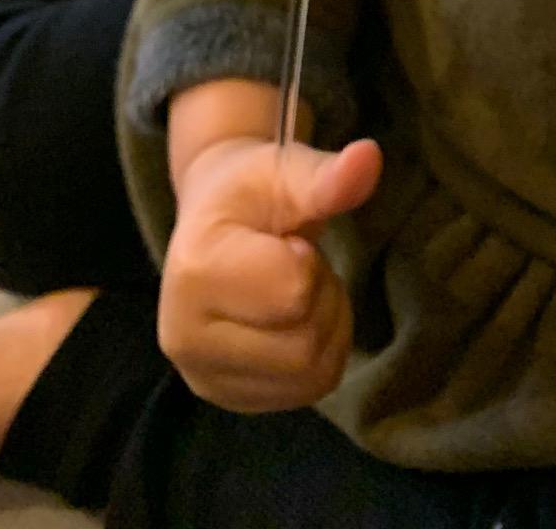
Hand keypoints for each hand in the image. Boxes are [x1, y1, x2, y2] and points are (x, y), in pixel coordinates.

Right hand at [158, 134, 381, 413]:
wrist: (215, 221)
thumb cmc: (251, 192)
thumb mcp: (287, 170)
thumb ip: (327, 177)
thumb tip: (370, 157)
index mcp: (195, 271)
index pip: (294, 293)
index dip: (309, 262)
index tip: (287, 241)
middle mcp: (185, 337)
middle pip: (305, 344)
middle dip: (323, 298)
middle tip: (299, 264)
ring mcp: (203, 377)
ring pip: (312, 374)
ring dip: (327, 327)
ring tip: (297, 290)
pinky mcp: (227, 398)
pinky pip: (308, 392)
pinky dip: (320, 356)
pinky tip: (294, 321)